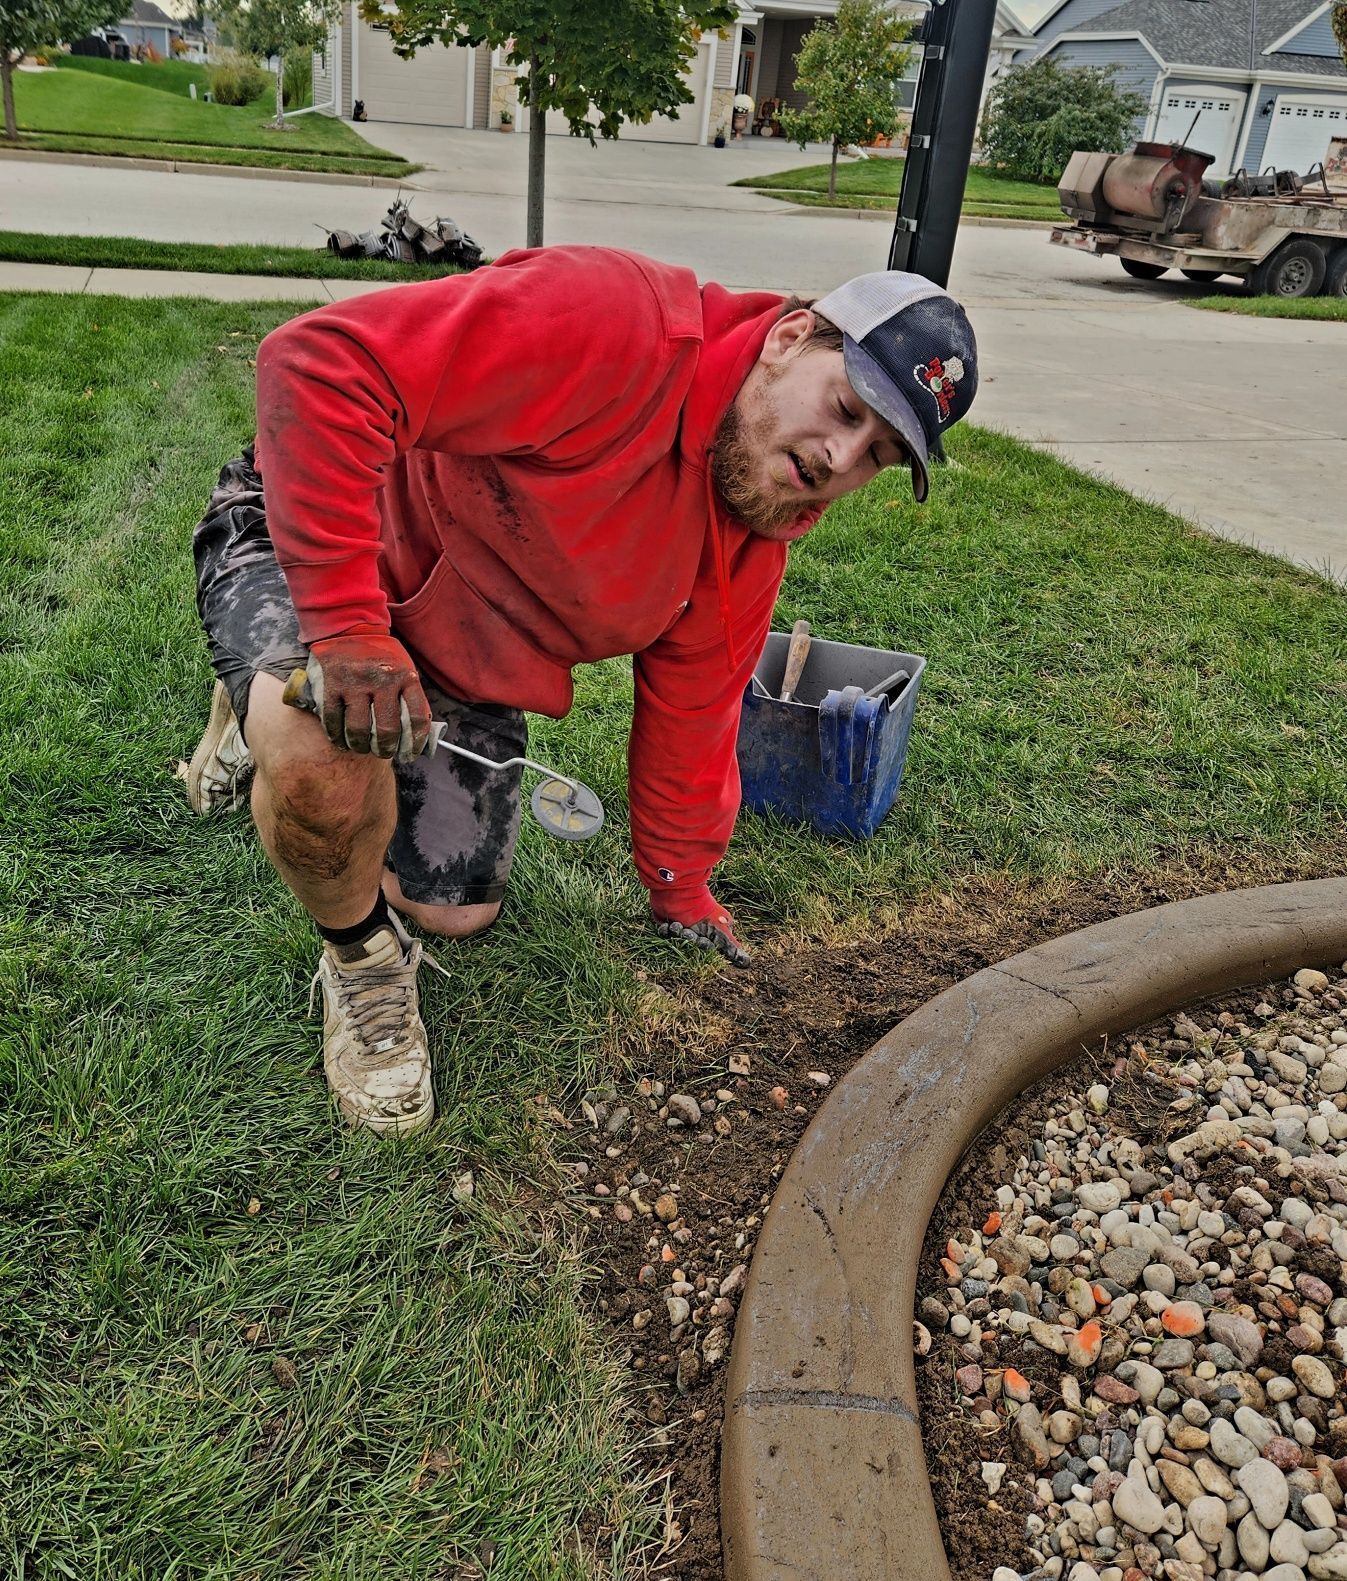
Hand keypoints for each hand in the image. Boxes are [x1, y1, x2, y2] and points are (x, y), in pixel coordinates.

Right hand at [302, 630, 430, 759]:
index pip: (416, 719)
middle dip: (385, 750)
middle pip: (386, 730)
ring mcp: (355, 682)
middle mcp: (382, 679)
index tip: (409, 755)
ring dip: (360, 746)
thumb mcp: (406, 672)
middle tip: (383, 753)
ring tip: (363, 748)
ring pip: (358, 730)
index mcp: (406, 677)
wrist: (351, 628)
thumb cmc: (383, 658)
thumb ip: (413, 702)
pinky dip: (337, 736)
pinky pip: (333, 720)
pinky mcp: (331, 683)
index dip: (414, 744)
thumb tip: (423, 742)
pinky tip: (342, 740)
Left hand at [651, 886, 750, 967]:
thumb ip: (732, 947)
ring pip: (678, 939)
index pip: (708, 947)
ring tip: (676, 925)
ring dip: (677, 934)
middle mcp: (699, 928)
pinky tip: (667, 924)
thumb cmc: (703, 913)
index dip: (704, 945)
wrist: (680, 893)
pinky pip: (666, 933)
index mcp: (712, 930)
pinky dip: (665, 931)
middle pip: (692, 944)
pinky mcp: (669, 921)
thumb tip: (748, 964)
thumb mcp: (721, 931)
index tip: (701, 940)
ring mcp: (684, 924)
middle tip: (688, 930)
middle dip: (689, 939)